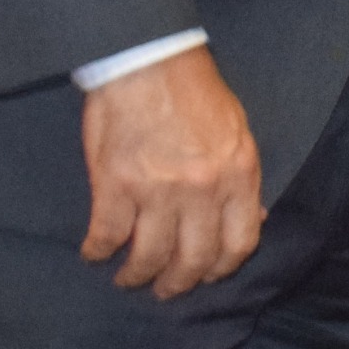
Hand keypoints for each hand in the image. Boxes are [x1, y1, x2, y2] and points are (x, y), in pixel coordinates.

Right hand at [79, 45, 264, 298]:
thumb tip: (255, 217)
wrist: (147, 58)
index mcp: (237, 175)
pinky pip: (107, 235)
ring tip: (128, 279)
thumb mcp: (236, 132)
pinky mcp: (116, 185)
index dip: (221, 268)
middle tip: (165, 290)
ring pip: (149, 256)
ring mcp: (158, 190)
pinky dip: (97, 250)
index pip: (239, 243)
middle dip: (177, 283)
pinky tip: (93, 254)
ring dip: (136, 275)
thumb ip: (242, 178)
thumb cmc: (193, 91)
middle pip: (193, 259)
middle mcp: (202, 190)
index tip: (207, 274)